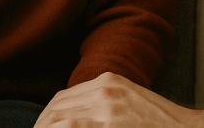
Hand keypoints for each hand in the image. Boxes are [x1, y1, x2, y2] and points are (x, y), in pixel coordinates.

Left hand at [35, 72, 191, 127]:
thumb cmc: (162, 124)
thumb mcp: (130, 104)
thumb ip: (105, 106)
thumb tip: (77, 120)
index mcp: (109, 81)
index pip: (62, 98)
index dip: (46, 118)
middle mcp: (105, 90)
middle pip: (56, 109)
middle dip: (41, 127)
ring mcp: (108, 109)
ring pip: (58, 121)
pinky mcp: (112, 126)